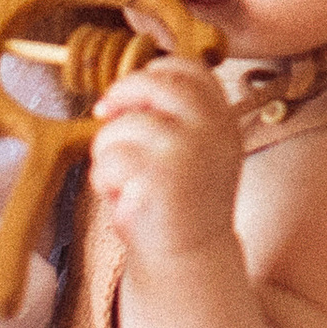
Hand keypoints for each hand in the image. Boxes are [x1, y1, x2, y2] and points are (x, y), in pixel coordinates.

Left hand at [88, 55, 240, 266]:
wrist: (190, 257)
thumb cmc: (179, 199)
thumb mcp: (192, 148)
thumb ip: (171, 116)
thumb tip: (116, 96)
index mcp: (221, 119)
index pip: (189, 69)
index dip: (151, 73)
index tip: (131, 96)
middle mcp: (210, 130)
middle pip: (151, 83)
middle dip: (119, 97)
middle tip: (105, 116)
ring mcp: (186, 152)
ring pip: (118, 127)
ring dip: (108, 154)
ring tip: (127, 181)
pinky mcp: (157, 179)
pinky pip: (107, 163)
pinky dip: (104, 183)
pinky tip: (125, 200)